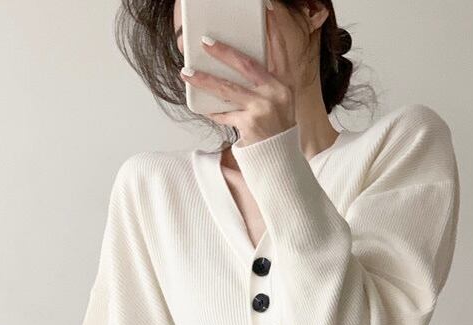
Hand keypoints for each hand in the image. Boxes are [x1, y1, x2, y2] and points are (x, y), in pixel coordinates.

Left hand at [179, 3, 294, 145]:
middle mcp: (276, 93)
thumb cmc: (276, 129)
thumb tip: (235, 64)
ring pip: (228, 89)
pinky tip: (200, 105)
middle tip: (205, 41)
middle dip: (223, 52)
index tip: (264, 9)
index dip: (272, 29)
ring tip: (187, 72)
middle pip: (246, 65)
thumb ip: (264, 83)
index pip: (278, 50)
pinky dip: (212, 111)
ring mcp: (262, 109)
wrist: (280, 161)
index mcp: (285, 83)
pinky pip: (224, 114)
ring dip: (204, 80)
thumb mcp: (279, 102)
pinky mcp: (249, 125)